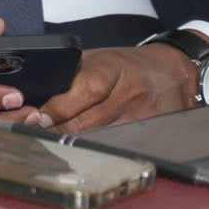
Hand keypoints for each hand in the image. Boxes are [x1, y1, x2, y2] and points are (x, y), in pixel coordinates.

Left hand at [35, 45, 198, 133]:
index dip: (59, 107)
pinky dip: (99, 148)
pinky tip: (85, 148)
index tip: (38, 118)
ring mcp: (144, 116)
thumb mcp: (96, 59)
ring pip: (100, 138)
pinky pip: (118, 146)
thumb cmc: (125, 65)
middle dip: (59, 129)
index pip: (85, 90)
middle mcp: (130, 93)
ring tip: (56, 143)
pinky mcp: (152, 133)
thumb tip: (35, 96)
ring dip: (76, 141)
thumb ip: (69, 76)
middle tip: (37, 133)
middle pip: (89, 121)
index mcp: (112, 68)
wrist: (173, 72)